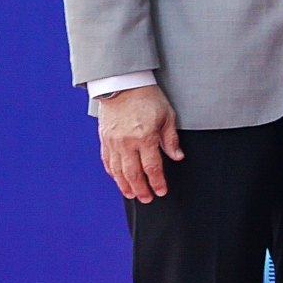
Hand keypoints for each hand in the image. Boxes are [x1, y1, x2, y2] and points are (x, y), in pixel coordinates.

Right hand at [97, 85, 181, 202]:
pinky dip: (113, 173)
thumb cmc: (148, 98)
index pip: (152, 168)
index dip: (157, 182)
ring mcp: (113, 142)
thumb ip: (171, 139)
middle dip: (141, 189)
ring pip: (118, 171)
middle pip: (133, 174)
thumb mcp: (167, 116)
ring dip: (125, 185)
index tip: (161, 191)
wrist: (123, 84)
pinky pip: (107, 161)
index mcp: (145, 137)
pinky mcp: (104, 139)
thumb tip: (177, 157)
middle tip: (147, 199)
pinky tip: (118, 179)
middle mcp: (126, 142)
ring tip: (132, 195)